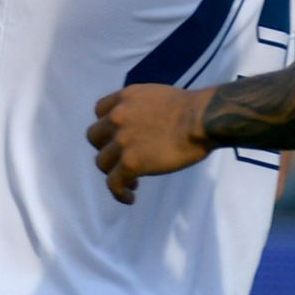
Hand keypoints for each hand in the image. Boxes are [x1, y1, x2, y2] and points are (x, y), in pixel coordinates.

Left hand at [86, 85, 212, 203]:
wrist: (200, 119)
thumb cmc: (192, 108)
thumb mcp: (157, 96)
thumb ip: (142, 108)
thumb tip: (144, 126)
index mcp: (125, 97)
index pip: (100, 111)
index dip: (108, 125)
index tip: (119, 136)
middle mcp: (117, 116)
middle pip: (94, 136)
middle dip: (107, 148)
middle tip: (124, 157)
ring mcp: (122, 140)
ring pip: (101, 162)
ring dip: (114, 171)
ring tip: (132, 179)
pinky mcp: (130, 162)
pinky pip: (113, 183)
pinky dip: (119, 192)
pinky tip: (130, 197)